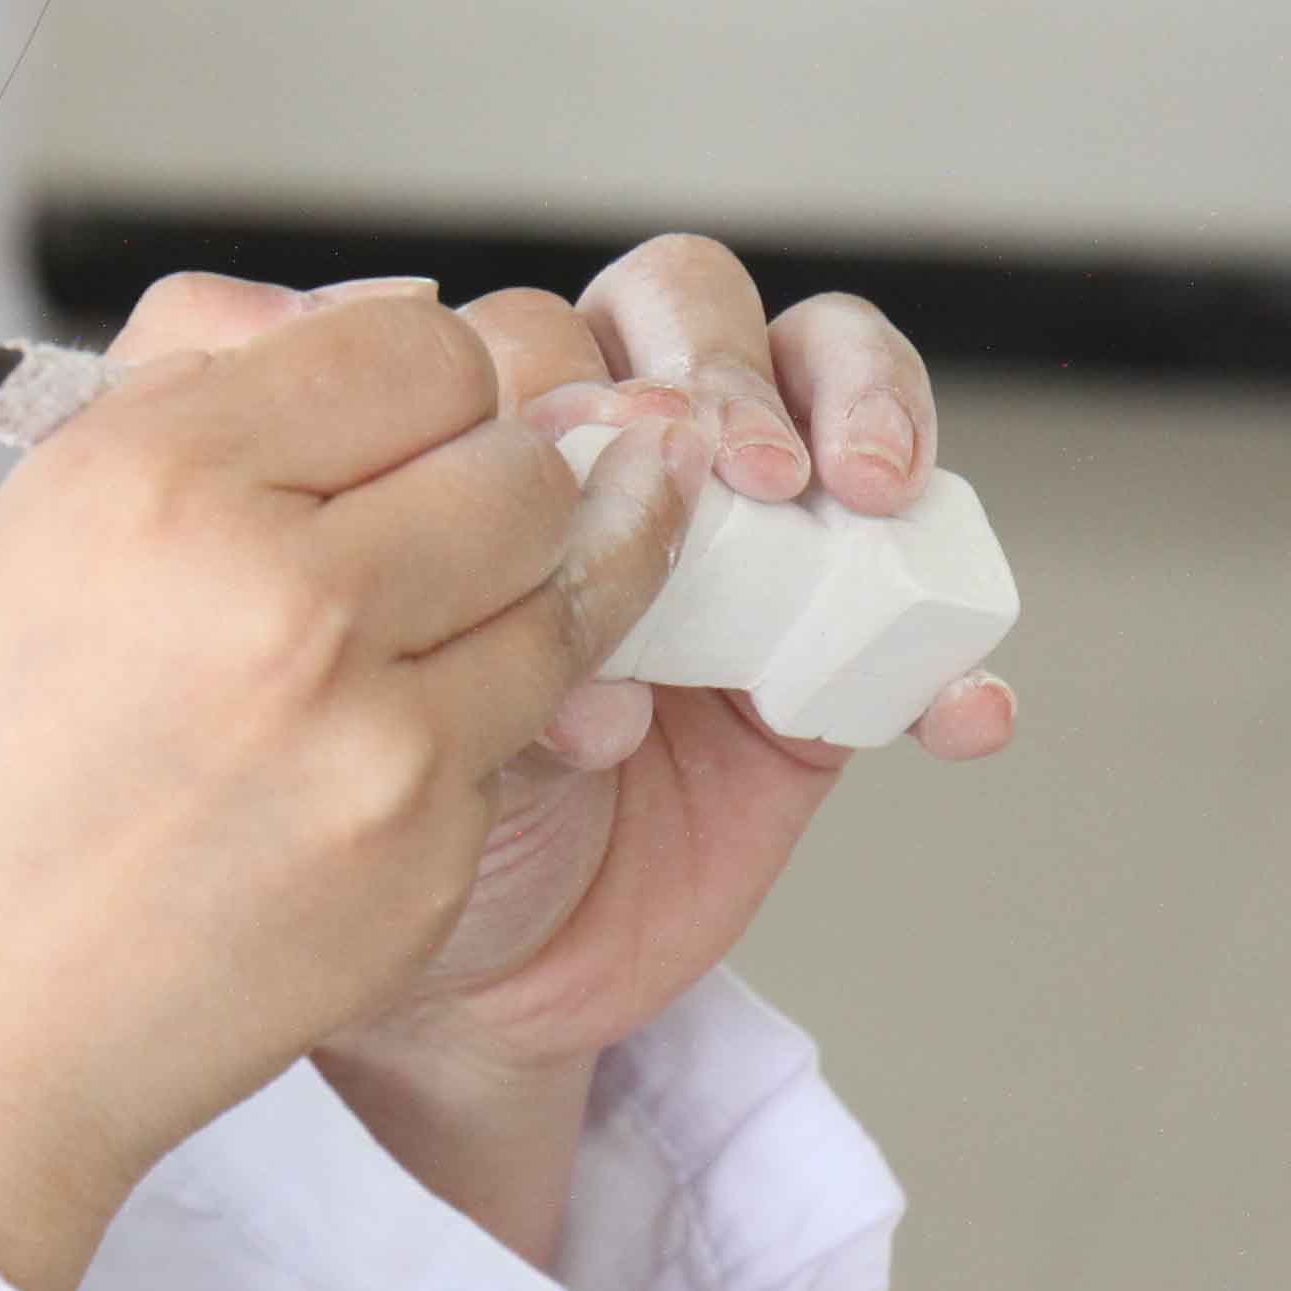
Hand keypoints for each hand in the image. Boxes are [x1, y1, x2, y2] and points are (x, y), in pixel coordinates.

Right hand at [0, 282, 700, 1290]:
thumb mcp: (27, 530)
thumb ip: (207, 401)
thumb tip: (391, 321)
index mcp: (153, 479)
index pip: (419, 342)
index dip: (419, 378)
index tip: (396, 420)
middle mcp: (279, 590)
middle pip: (524, 459)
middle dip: (493, 476)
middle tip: (436, 521)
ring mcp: (371, 737)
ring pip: (565, 593)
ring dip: (514, 595)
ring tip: (434, 624)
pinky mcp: (428, 859)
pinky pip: (523, 736)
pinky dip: (470, 731)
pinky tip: (366, 762)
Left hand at [313, 238, 1022, 1262]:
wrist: (426, 973)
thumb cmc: (344, 787)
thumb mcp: (336, 656)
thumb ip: (400, 545)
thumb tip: (489, 461)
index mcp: (487, 436)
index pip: (559, 317)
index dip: (584, 358)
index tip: (581, 437)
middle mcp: (613, 466)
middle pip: (701, 318)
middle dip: (733, 370)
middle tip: (747, 465)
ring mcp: (730, 555)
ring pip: (834, 404)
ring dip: (873, 416)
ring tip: (867, 502)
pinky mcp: (816, 677)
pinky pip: (914, 637)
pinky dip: (950, 654)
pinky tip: (955, 704)